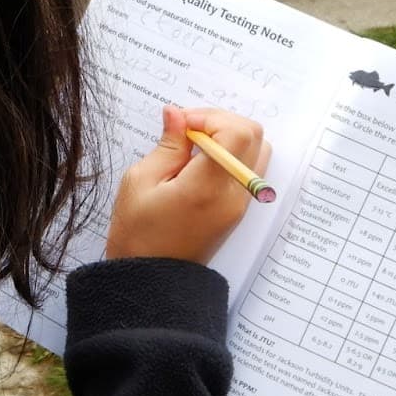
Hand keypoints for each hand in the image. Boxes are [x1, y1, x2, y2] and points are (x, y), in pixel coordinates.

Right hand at [106, 105, 270, 264]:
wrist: (150, 283)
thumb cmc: (137, 235)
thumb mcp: (140, 181)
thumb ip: (167, 144)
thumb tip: (177, 113)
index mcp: (207, 187)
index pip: (236, 132)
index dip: (210, 116)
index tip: (182, 123)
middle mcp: (233, 195)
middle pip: (254, 136)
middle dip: (222, 122)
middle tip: (188, 130)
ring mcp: (240, 205)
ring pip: (258, 151)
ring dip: (230, 138)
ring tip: (195, 146)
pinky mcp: (237, 211)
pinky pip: (248, 170)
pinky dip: (231, 155)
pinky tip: (199, 163)